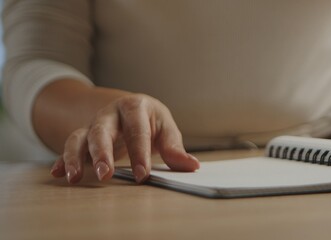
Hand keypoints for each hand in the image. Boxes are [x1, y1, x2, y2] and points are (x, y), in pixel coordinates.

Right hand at [49, 93, 199, 183]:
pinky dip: (62, 160)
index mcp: (135, 107)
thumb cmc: (151, 120)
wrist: (131, 108)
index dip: (139, 153)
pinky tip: (58, 173)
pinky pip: (70, 146)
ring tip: (75, 177)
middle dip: (102, 153)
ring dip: (75, 157)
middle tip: (105, 174)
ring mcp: (95, 124)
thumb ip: (174, 148)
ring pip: (80, 137)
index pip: (137, 131)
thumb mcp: (165, 128)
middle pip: (102, 130)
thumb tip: (191, 166)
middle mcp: (111, 113)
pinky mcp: (83, 135)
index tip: (142, 175)